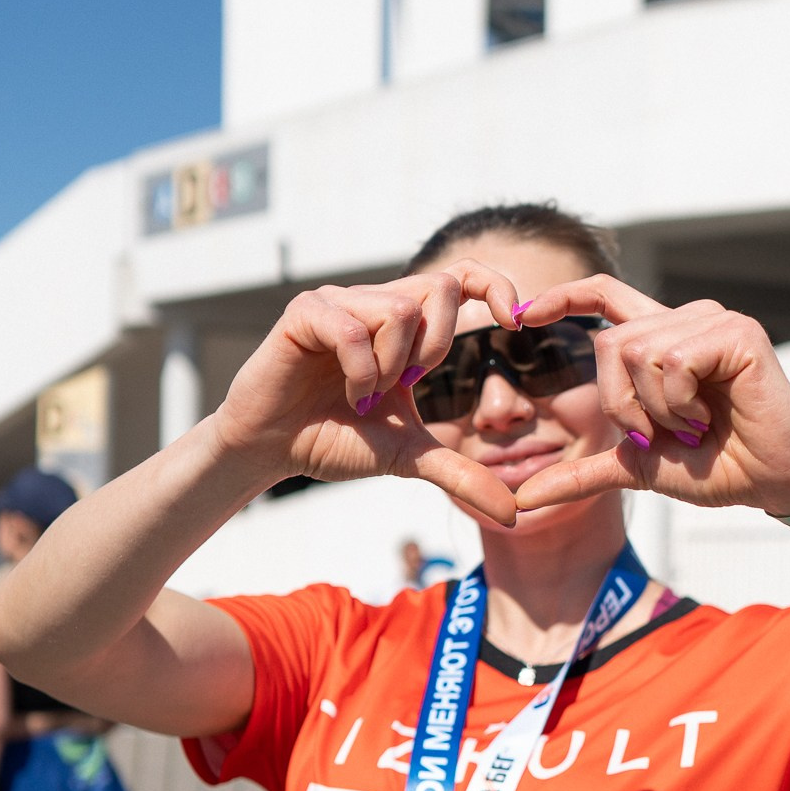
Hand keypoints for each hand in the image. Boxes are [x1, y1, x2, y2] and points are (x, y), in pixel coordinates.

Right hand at [211, 264, 525, 527]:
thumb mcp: (410, 457)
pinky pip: (355, 329)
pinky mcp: (308, 311)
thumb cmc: (336, 441)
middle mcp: (376, 302)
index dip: (495, 284)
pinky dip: (358, 371)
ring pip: (400, 311)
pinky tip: (345, 394)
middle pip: (439, 288)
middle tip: (403, 387)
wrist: (274, 450)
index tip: (515, 320)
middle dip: (433, 349)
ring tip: (363, 396)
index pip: (461, 276)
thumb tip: (514, 514)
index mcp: (406, 326)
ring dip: (389, 369)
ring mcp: (341, 301)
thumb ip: (461, 474)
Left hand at [505, 278, 789, 519]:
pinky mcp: (737, 332)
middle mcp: (686, 318)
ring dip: (657, 409)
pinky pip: (673, 361)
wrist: (771, 482)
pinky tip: (709, 416)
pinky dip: (680, 402)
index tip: (523, 315)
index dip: (563, 296)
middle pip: (609, 341)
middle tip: (664, 434)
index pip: (603, 294)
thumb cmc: (716, 467)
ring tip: (694, 425)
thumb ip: (583, 473)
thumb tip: (523, 499)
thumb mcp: (637, 466)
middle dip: (622, 405)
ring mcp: (712, 321)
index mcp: (662, 338)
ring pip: (638, 352)